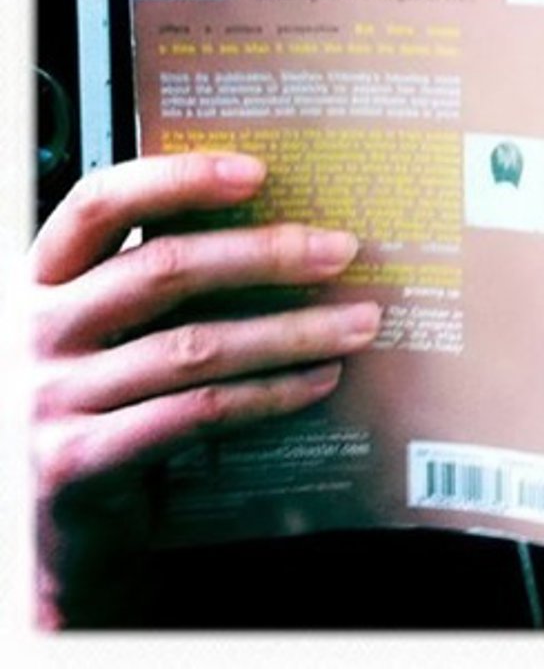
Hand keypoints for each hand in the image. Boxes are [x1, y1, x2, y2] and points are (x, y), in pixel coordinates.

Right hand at [29, 152, 379, 627]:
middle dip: (265, 255)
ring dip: (290, 331)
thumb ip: (159, 282)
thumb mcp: (106, 329)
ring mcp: (48, 398)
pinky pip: (197, 414)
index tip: (258, 171)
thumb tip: (284, 234)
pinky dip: (269, 394)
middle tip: (342, 251)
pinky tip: (320, 380)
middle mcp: (34, 329)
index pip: (99, 203)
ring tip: (358, 322)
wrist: (46, 523)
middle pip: (163, 271)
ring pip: (194, 347)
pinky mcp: (75, 463)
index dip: (178, 179)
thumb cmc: (99, 400)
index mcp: (42, 277)